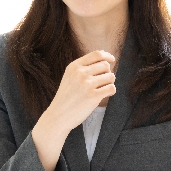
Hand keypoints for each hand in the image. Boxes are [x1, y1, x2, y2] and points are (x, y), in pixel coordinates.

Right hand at [32, 51, 115, 170]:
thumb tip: (106, 62)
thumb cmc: (67, 97)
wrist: (58, 116)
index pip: (97, 54)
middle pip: (105, 66)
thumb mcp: (70, 77)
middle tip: (103, 81)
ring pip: (110, 76)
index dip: (107, 56)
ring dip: (110, 82)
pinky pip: (111, 88)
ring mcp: (87, 84)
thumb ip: (84, 68)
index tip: (112, 60)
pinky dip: (111, 91)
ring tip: (103, 89)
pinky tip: (104, 94)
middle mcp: (80, 73)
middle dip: (107, 72)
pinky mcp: (93, 96)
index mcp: (74, 66)